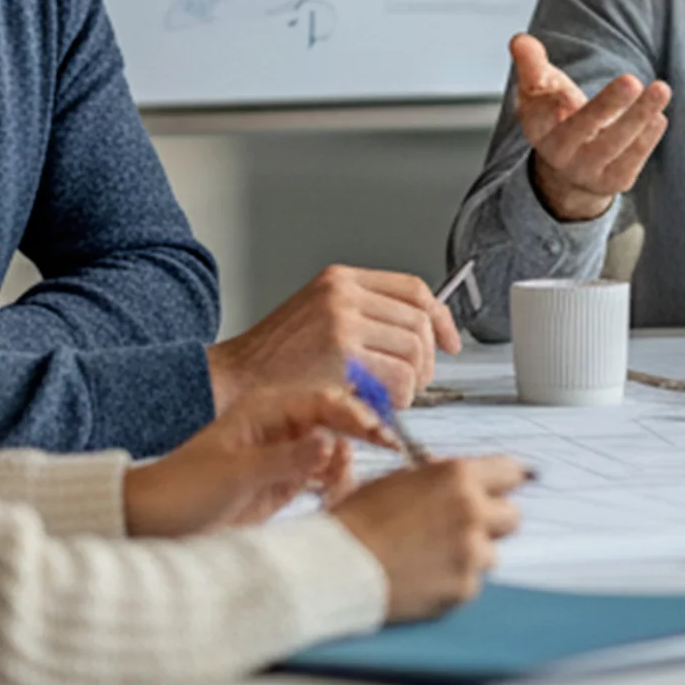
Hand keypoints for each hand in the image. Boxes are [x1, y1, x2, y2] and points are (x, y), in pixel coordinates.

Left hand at [124, 385, 388, 537]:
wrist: (152, 523)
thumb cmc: (179, 490)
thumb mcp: (236, 473)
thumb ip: (287, 459)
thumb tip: (332, 442)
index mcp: (265, 412)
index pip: (325, 401)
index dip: (358, 414)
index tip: (382, 433)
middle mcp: (279, 429)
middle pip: (338, 422)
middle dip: (361, 438)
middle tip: (385, 455)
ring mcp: (283, 456)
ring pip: (336, 451)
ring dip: (346, 467)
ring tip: (335, 488)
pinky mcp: (284, 484)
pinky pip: (324, 477)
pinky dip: (335, 486)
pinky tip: (331, 498)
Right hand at [209, 266, 461, 413]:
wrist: (234, 382)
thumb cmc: (274, 363)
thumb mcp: (318, 318)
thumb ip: (364, 316)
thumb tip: (420, 333)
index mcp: (340, 280)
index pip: (414, 288)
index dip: (440, 317)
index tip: (450, 340)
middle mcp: (344, 294)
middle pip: (420, 322)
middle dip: (427, 360)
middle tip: (414, 382)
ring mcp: (344, 322)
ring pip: (415, 352)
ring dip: (412, 383)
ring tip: (388, 396)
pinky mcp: (343, 355)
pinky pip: (401, 377)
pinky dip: (399, 397)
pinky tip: (378, 404)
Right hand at [333, 455, 529, 620]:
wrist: (335, 566)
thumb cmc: (357, 520)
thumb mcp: (399, 481)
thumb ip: (439, 481)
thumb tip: (462, 484)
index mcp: (456, 476)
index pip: (511, 472)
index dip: (504, 482)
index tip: (500, 490)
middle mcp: (472, 512)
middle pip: (511, 516)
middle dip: (491, 521)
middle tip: (464, 527)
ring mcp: (471, 553)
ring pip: (491, 553)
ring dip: (470, 554)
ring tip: (431, 556)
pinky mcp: (463, 588)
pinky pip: (470, 582)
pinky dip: (452, 581)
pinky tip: (422, 576)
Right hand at [511, 33, 670, 223]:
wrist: (570, 168)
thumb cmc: (555, 116)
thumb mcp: (538, 90)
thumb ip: (531, 64)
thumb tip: (520, 40)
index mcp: (538, 128)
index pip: (541, 117)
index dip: (553, 106)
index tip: (566, 94)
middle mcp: (560, 154)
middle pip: (582, 129)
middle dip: (606, 105)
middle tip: (631, 81)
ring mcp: (589, 170)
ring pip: (615, 143)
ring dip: (639, 115)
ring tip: (662, 89)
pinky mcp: (615, 180)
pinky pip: (633, 158)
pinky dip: (648, 137)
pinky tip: (659, 116)